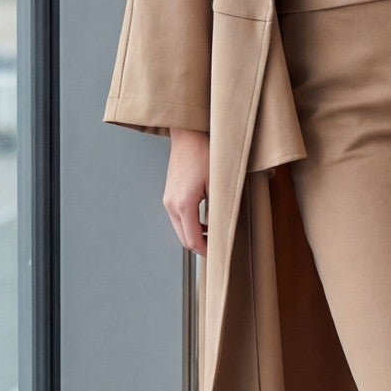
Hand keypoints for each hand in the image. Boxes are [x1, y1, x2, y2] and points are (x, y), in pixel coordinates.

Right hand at [164, 128, 209, 254]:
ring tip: (213, 235)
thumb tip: (223, 229)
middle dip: (200, 247)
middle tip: (217, 249)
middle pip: (183, 239)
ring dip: (194, 236)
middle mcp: (171, 205)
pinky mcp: (168, 195)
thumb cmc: (204, 155)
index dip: (206, 251)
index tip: (219, 254)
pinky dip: (189, 225)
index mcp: (183, 205)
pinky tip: (204, 221)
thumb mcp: (217, 183)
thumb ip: (218, 209)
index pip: (192, 240)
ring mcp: (167, 200)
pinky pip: (177, 218)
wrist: (188, 136)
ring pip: (179, 229)